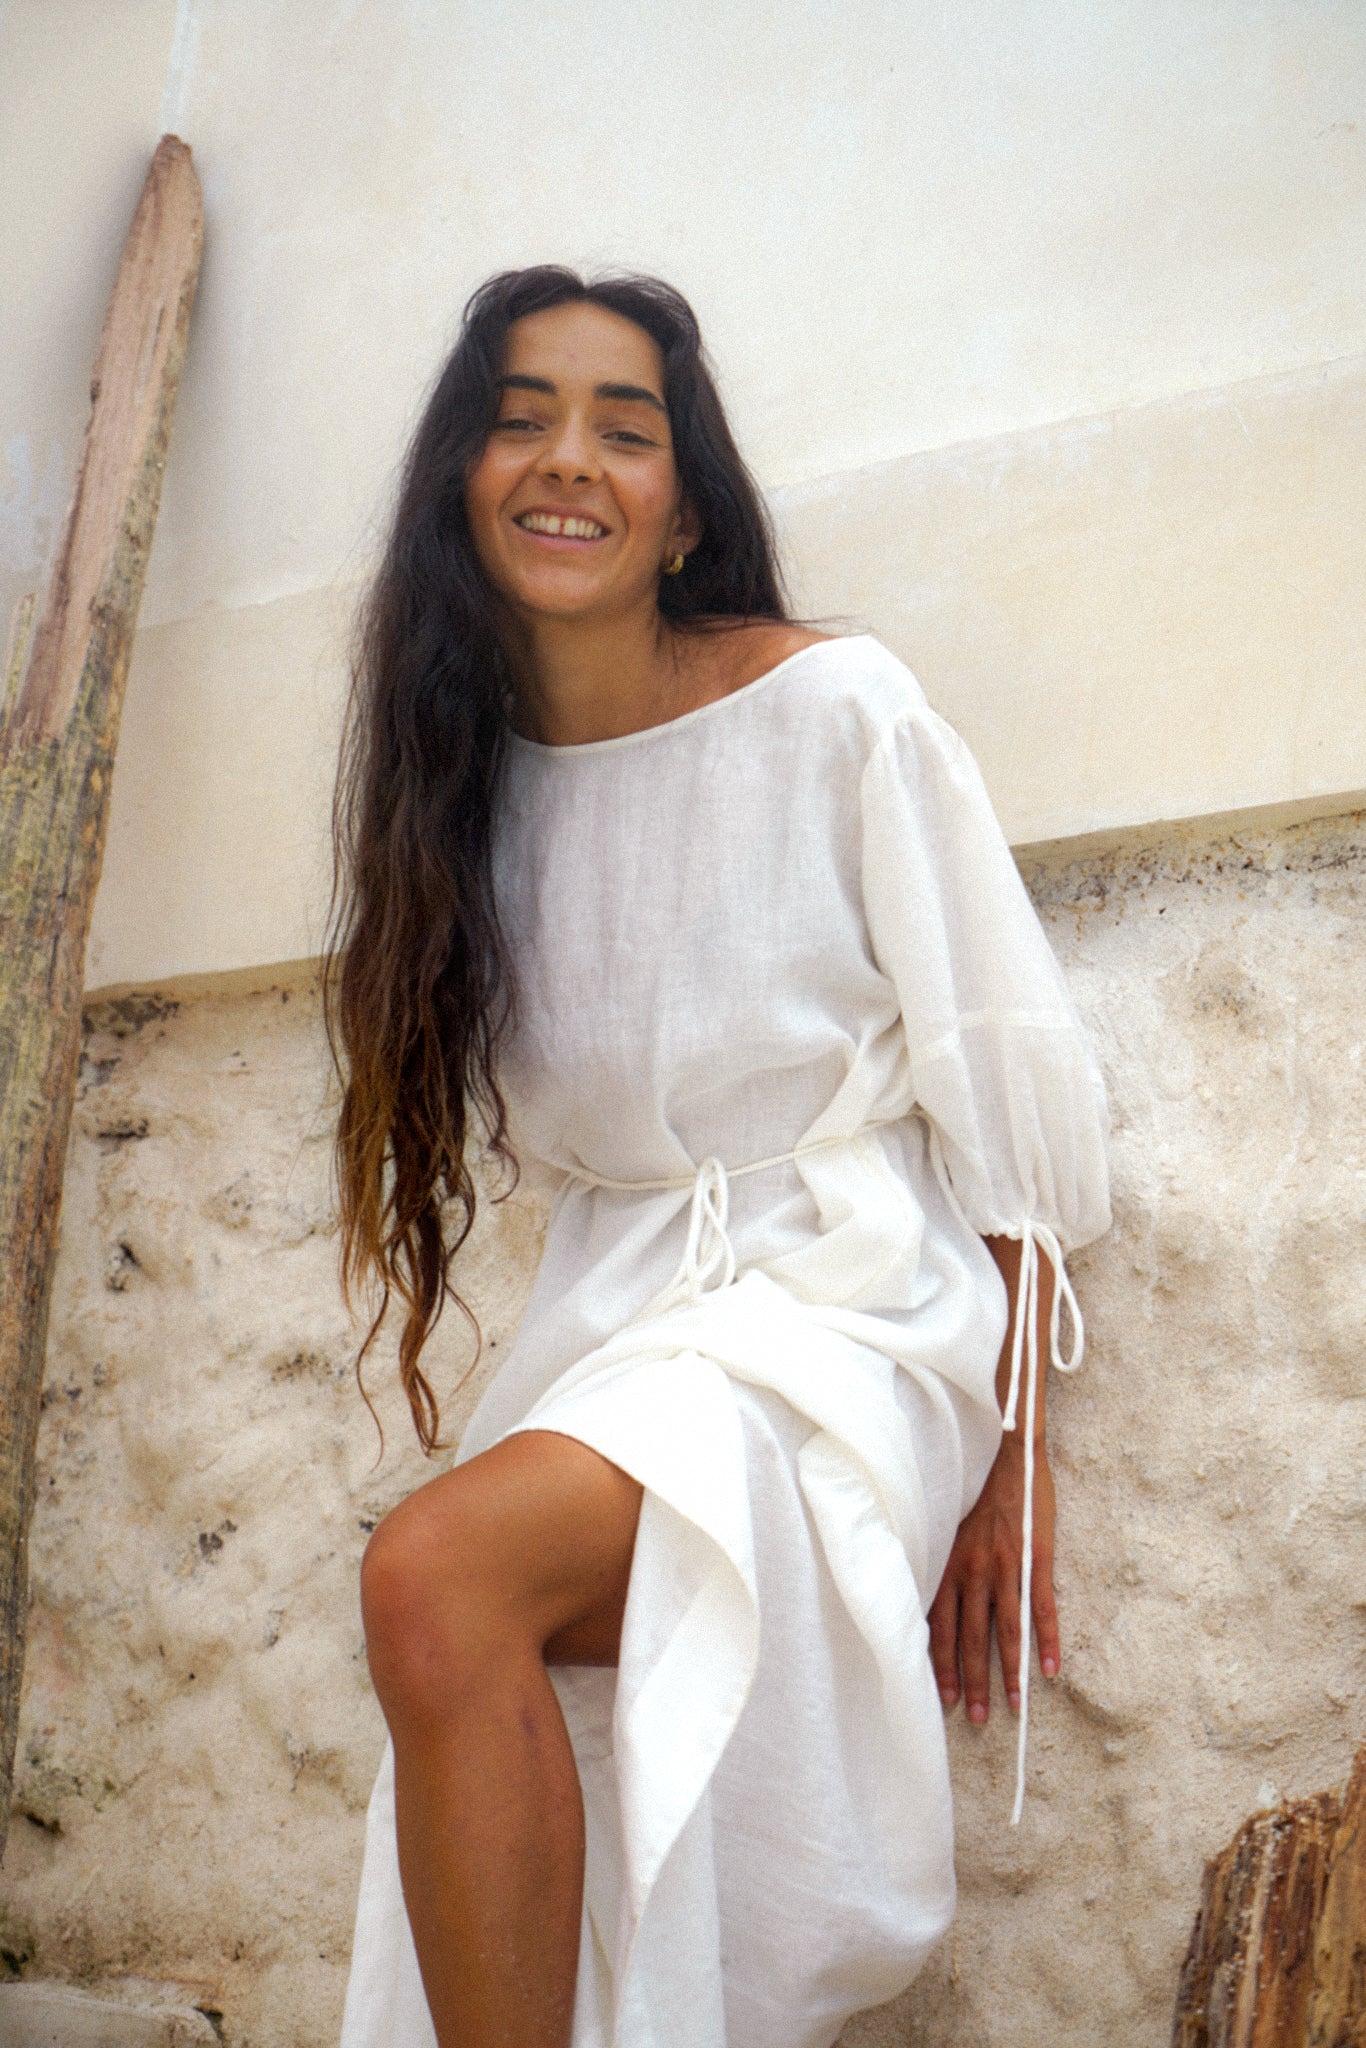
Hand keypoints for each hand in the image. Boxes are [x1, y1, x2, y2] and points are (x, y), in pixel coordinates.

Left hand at [927, 1433, 1059, 1722]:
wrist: (1006, 1452)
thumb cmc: (972, 1491)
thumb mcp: (944, 1528)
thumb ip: (941, 1566)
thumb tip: (926, 1604)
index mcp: (948, 1565)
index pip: (940, 1628)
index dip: (941, 1666)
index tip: (941, 1699)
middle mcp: (972, 1570)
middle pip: (971, 1637)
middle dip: (972, 1682)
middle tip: (974, 1719)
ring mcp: (1007, 1566)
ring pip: (1005, 1631)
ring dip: (1008, 1673)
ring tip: (1013, 1709)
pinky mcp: (1037, 1558)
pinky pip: (1042, 1608)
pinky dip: (1047, 1641)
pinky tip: (1051, 1670)